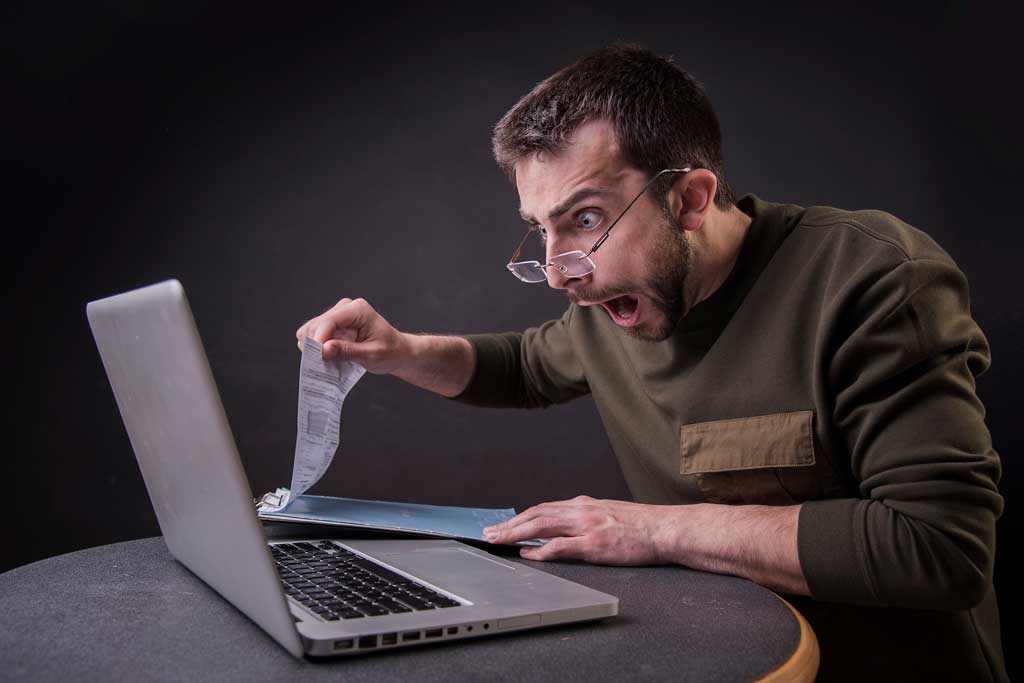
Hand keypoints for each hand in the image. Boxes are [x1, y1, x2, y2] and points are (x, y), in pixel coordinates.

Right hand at [295, 297, 409, 373]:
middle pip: (315, 325)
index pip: (329, 321)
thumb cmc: (390, 351)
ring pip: (310, 330)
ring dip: (316, 347)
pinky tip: (331, 355)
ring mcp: (337, 315)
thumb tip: (323, 349)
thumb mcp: (372, 355)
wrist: (397, 351)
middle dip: (316, 345)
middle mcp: (346, 308)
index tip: (318, 357)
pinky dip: (318, 348)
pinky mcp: (332, 324)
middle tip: (326, 362)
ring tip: (332, 359)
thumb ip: (347, 352)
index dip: (319, 339)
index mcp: (358, 310)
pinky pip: (314, 335)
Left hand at [483, 495, 668, 564]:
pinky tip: (528, 554)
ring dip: (515, 533)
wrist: (665, 529)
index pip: (543, 508)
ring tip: (498, 540)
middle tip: (490, 532)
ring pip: (541, 525)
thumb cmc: (641, 526)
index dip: (520, 517)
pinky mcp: (594, 544)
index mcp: (584, 504)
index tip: (504, 525)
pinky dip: (540, 549)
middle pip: (535, 514)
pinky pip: (560, 545)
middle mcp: (581, 510)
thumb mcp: (608, 514)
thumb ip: (584, 519)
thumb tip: (562, 529)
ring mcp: (586, 526)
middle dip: (509, 524)